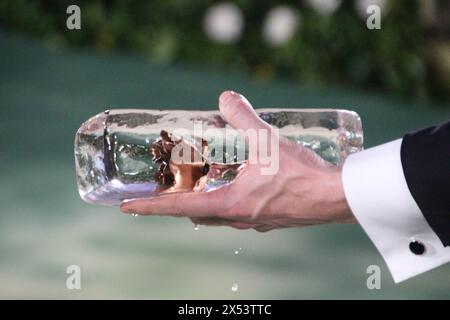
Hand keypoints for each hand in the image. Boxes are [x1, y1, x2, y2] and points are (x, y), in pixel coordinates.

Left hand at [120, 91, 354, 231]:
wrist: (335, 197)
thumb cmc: (302, 175)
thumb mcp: (267, 141)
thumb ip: (243, 117)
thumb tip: (226, 97)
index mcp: (230, 205)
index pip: (179, 208)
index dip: (150, 207)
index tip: (128, 208)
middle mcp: (237, 219)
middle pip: (196, 214)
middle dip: (179, 203)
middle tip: (169, 187)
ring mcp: (254, 222)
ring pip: (218, 215)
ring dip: (205, 201)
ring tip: (200, 182)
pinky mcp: (269, 219)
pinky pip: (238, 213)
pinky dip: (228, 200)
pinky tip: (239, 183)